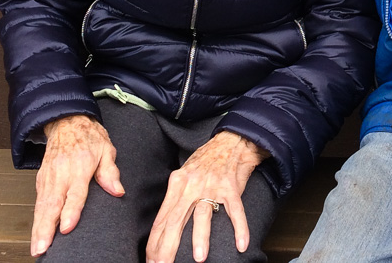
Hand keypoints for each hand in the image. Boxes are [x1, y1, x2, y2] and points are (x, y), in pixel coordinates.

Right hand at [31, 114, 122, 256]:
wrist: (67, 122)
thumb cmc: (89, 137)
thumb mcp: (106, 149)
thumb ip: (110, 172)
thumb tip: (118, 191)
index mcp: (80, 166)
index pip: (75, 193)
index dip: (71, 211)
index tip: (67, 228)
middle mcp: (61, 173)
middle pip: (52, 204)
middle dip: (46, 228)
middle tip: (42, 247)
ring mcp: (48, 178)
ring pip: (41, 206)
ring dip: (38, 228)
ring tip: (36, 248)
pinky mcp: (41, 181)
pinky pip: (38, 203)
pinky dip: (35, 220)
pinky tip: (36, 235)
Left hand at [146, 131, 269, 262]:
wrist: (230, 140)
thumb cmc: (206, 160)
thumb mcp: (184, 175)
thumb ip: (175, 197)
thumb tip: (163, 225)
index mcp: (177, 183)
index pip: (162, 218)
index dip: (155, 240)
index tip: (150, 259)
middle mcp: (191, 185)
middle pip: (176, 219)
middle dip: (168, 246)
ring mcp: (212, 186)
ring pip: (203, 214)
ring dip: (200, 237)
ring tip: (198, 258)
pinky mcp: (231, 187)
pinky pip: (235, 210)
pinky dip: (239, 227)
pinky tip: (241, 244)